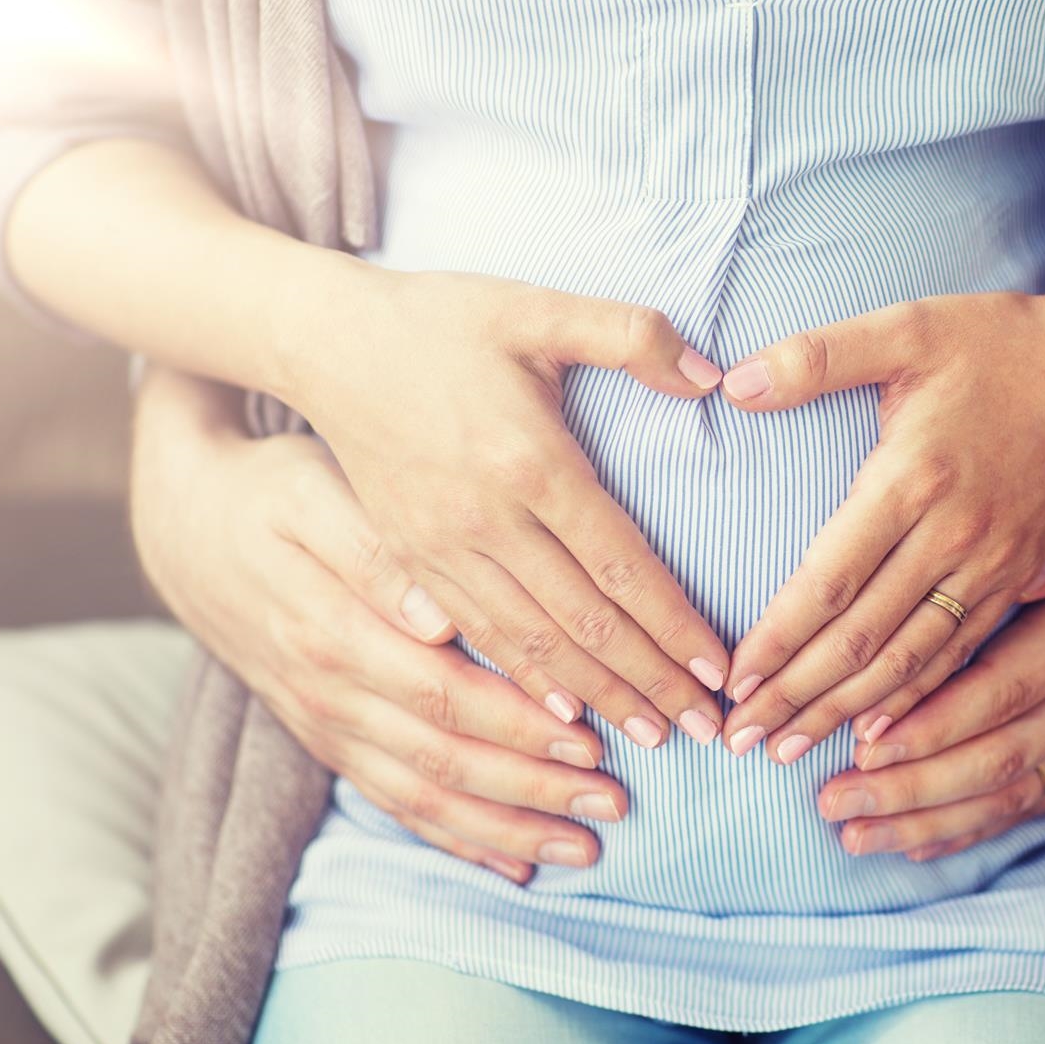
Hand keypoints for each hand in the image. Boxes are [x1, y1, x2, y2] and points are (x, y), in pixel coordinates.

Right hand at [132, 380, 627, 880]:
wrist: (189, 528)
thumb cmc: (275, 493)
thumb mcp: (316, 494)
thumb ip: (377, 553)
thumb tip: (439, 616)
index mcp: (335, 630)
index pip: (443, 694)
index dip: (518, 723)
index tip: (591, 738)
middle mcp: (330, 693)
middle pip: (444, 758)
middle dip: (533, 787)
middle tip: (614, 802)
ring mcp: (326, 726)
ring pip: (423, 797)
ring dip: (505, 829)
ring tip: (584, 848)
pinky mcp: (327, 741)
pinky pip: (394, 804)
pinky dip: (456, 840)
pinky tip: (515, 865)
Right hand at [283, 262, 732, 747]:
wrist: (324, 342)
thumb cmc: (441, 320)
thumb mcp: (537, 306)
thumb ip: (631, 335)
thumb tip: (713, 375)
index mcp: (529, 461)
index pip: (620, 564)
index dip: (673, 623)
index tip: (719, 670)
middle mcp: (484, 519)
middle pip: (583, 622)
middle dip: (649, 681)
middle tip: (707, 730)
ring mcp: (440, 549)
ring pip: (531, 646)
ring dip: (595, 698)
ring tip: (650, 737)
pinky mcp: (410, 562)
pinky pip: (477, 639)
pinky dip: (524, 685)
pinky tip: (562, 719)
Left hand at [716, 288, 1044, 762]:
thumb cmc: (997, 341)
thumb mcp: (906, 326)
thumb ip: (816, 356)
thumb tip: (731, 383)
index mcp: (915, 478)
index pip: (830, 580)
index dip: (777, 639)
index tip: (731, 681)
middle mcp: (955, 535)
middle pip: (864, 637)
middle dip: (797, 695)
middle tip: (740, 740)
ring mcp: (993, 564)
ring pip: (909, 660)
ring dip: (845, 711)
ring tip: (788, 752)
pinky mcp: (1018, 577)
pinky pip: (959, 654)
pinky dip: (914, 701)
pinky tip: (875, 735)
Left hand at [814, 429, 1044, 858]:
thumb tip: (1015, 560)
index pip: (1004, 686)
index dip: (933, 719)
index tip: (861, 737)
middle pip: (996, 757)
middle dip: (908, 786)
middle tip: (829, 799)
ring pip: (1009, 793)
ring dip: (927, 818)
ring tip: (850, 831)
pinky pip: (1034, 804)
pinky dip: (971, 828)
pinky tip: (912, 840)